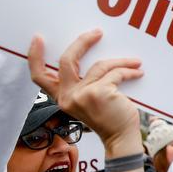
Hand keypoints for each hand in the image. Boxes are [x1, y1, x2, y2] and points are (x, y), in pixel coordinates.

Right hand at [28, 29, 144, 167]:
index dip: (35, 56)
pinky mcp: (99, 93)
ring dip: (120, 61)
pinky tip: (137, 72)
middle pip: (67, 60)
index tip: (37, 38)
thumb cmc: (108, 118)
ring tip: (134, 62)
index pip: (39, 76)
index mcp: (62, 97)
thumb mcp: (87, 100)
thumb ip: (83, 83)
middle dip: (82, 42)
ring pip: (100, 65)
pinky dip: (128, 71)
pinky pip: (115, 73)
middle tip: (97, 33)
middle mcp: (68, 96)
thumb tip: (93, 56)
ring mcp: (82, 94)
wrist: (121, 138)